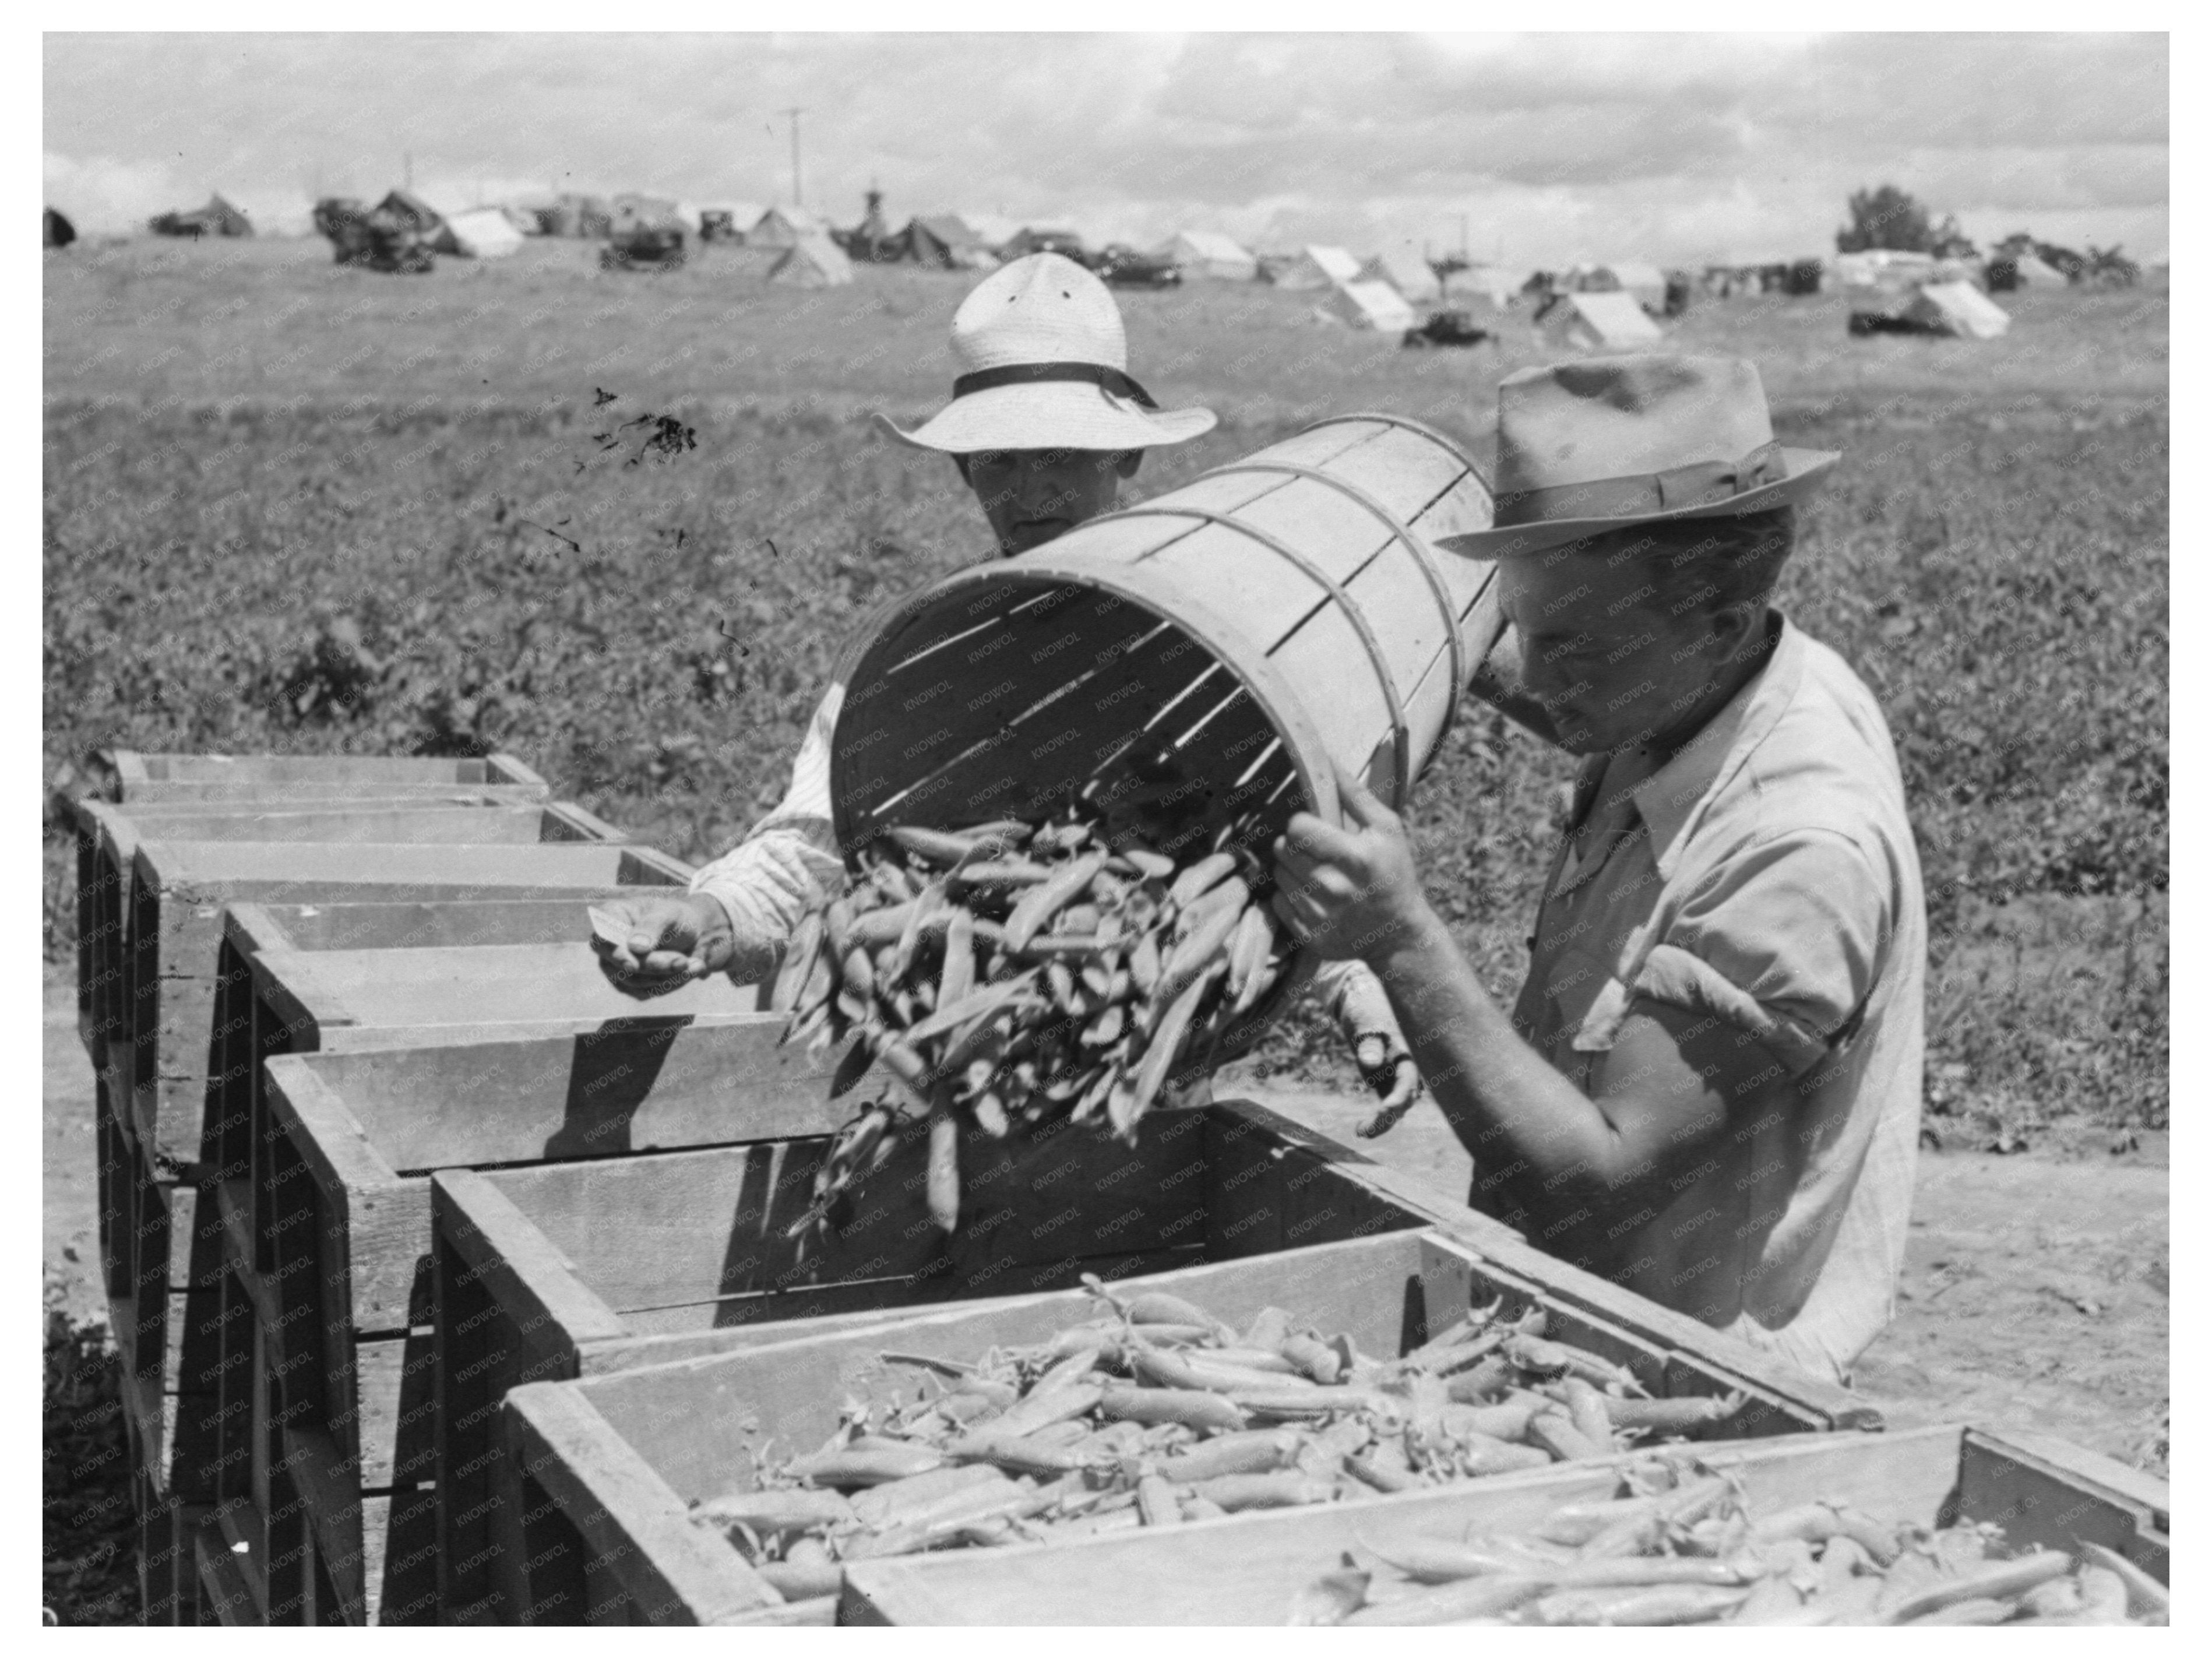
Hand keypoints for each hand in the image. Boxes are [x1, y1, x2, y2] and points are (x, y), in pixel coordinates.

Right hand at [591, 893, 734, 995]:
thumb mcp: (669, 913)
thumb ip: (652, 925)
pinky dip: (670, 984)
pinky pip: (645, 992)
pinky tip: (689, 970)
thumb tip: (634, 947)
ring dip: (667, 976)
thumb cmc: (675, 916)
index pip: (603, 936)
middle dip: (654, 965)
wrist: (690, 934)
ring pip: (635, 981)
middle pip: (620, 964)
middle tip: (683, 961)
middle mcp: (608, 943)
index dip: (615, 952)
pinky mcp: (629, 984)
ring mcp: (615, 966)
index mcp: (612, 915)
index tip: (632, 965)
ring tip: (693, 964)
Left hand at [1270, 756, 1429, 963]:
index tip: (1315, 828)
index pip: (1297, 827)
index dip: (1302, 823)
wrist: (1400, 934)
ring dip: (1291, 870)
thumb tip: (1325, 758)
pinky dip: (1290, 896)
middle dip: (1294, 844)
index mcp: (1356, 857)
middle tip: (1315, 850)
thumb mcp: (1387, 828)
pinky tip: (1313, 896)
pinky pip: (1278, 903)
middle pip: (1283, 849)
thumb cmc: (1393, 872)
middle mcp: (1335, 888)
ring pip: (1278, 875)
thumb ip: (1354, 794)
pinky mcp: (1309, 936)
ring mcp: (1321, 916)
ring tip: (1316, 872)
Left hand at [1330, 964, 1423, 1136]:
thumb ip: (1369, 1043)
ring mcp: (1398, 1077)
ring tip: (1360, 1132)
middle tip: (1365, 1130)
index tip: (1383, 1111)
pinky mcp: (1387, 1082)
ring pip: (1397, 1108)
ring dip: (1382, 1123)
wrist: (1363, 1002)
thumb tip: (1370, 1063)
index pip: (1408, 1083)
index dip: (1398, 1099)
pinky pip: (1387, 1106)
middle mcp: (1409, 1070)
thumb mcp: (1366, 1022)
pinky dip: (1377, 1119)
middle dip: (1388, 1119)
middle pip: (1404, 1101)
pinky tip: (1360, 1129)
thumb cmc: (1368, 1010)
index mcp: (1409, 1055)